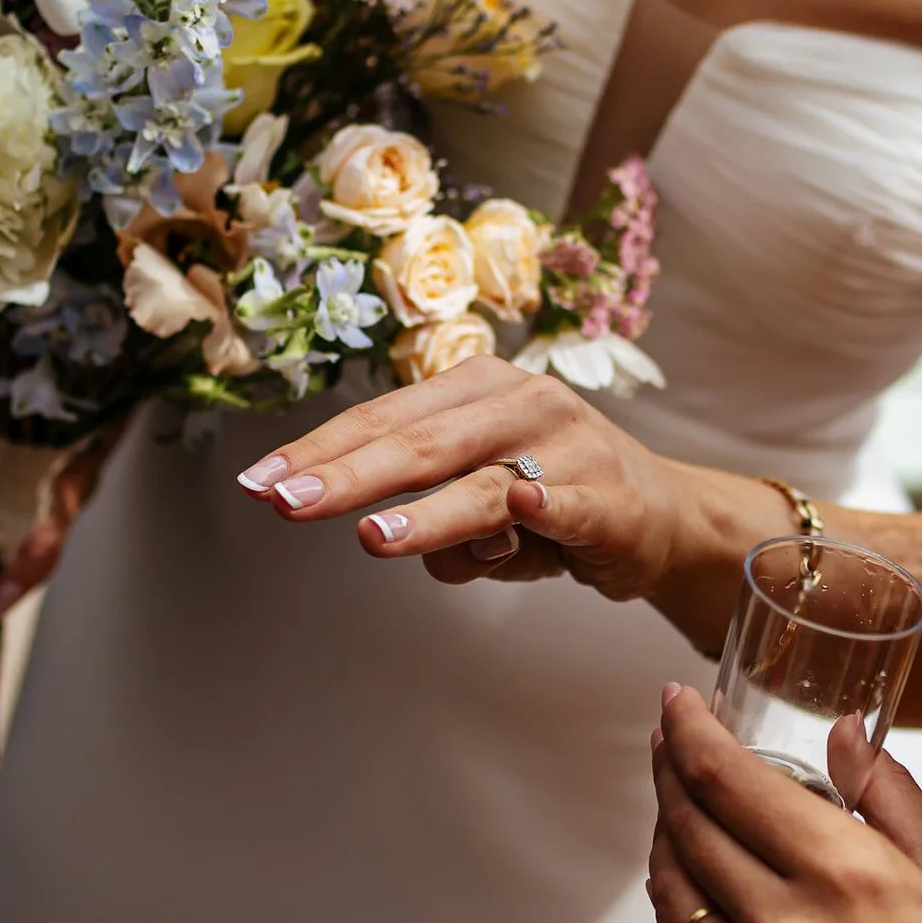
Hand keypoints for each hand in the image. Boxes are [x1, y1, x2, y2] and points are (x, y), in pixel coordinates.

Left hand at [237, 356, 692, 598]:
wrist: (661, 516)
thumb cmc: (551, 497)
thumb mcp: (477, 495)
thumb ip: (427, 509)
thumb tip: (379, 531)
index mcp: (479, 387)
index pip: (384, 420)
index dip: (320, 451)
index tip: (260, 483)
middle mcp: (524, 404)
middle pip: (422, 444)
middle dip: (348, 476)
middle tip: (287, 503)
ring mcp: (572, 449)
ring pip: (485, 484)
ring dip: (429, 512)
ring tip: (373, 535)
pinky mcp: (612, 501)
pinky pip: (570, 505)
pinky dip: (547, 507)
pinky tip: (524, 506)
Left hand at [645, 684, 921, 922]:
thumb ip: (886, 793)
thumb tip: (843, 731)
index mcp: (842, 873)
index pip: (725, 780)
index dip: (689, 731)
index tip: (677, 704)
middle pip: (686, 830)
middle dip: (669, 774)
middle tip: (671, 746)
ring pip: (672, 898)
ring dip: (665, 843)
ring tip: (679, 814)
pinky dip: (676, 921)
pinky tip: (691, 899)